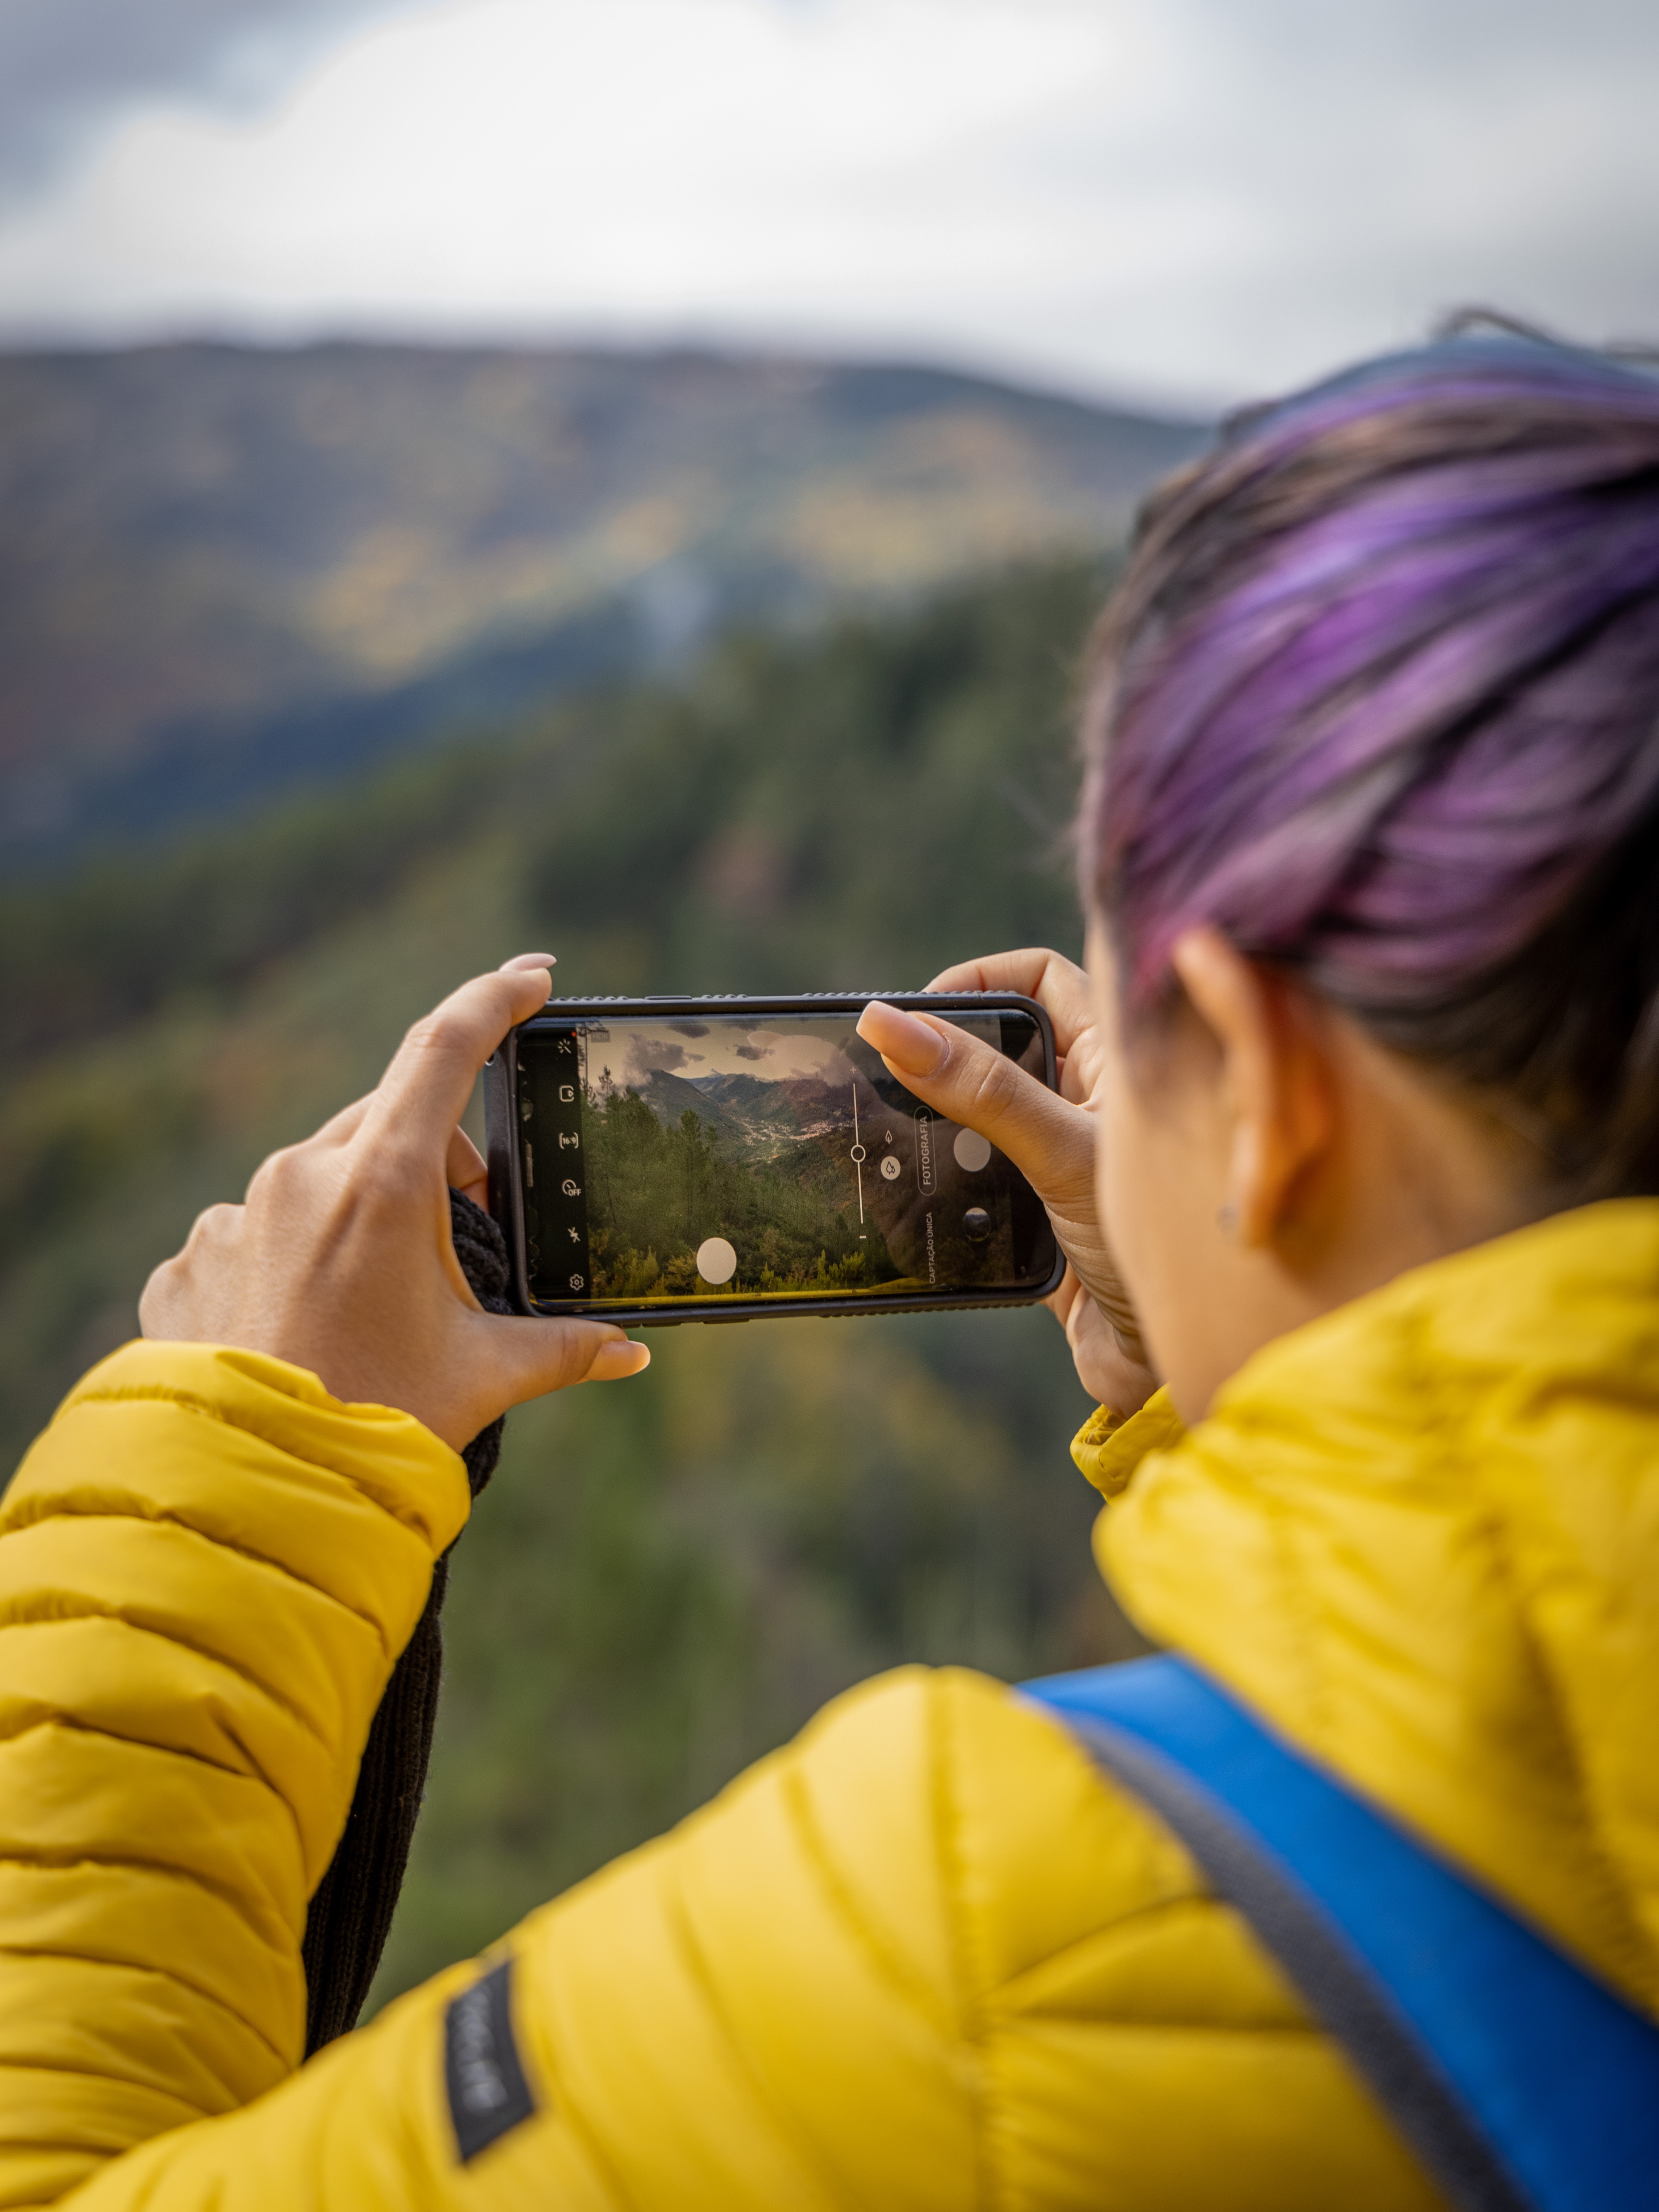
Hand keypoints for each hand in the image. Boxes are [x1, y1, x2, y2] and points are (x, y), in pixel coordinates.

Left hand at [140, 955, 648, 1448]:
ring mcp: (233, 1217)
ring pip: (315, 1181)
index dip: (495, 998)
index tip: (531, 976)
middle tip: (468, 1226)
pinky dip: (291, 1261)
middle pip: (386, 1125)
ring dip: (358, 1215)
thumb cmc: (377, 1421)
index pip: (445, 1048)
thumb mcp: (485, 1376)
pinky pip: (251, 1235)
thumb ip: (565, 1348)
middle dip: (436, 1162)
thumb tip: (629, 1352)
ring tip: (379, 1301)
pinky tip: (309, 1324)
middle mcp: (299, 1176)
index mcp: (380, 1180)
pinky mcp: (188, 1263)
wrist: (254, 1492)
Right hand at [856, 949, 1157, 1416]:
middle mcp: (1085, 1101)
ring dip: (933, 1131)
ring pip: (973, 1120)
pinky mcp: (1032, 1221)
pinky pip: (968, 1188)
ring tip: (888, 1140)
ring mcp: (1057, 1160)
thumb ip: (982, 1090)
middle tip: (889, 1077)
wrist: (1174, 1369)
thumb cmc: (1161, 1247)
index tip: (919, 1014)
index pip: (1040, 977)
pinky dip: (938, 1193)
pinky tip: (912, 1204)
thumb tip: (894, 1025)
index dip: (978, 979)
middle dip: (940, 1058)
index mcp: (1114, 1058)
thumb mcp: (1064, 1153)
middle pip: (995, 1046)